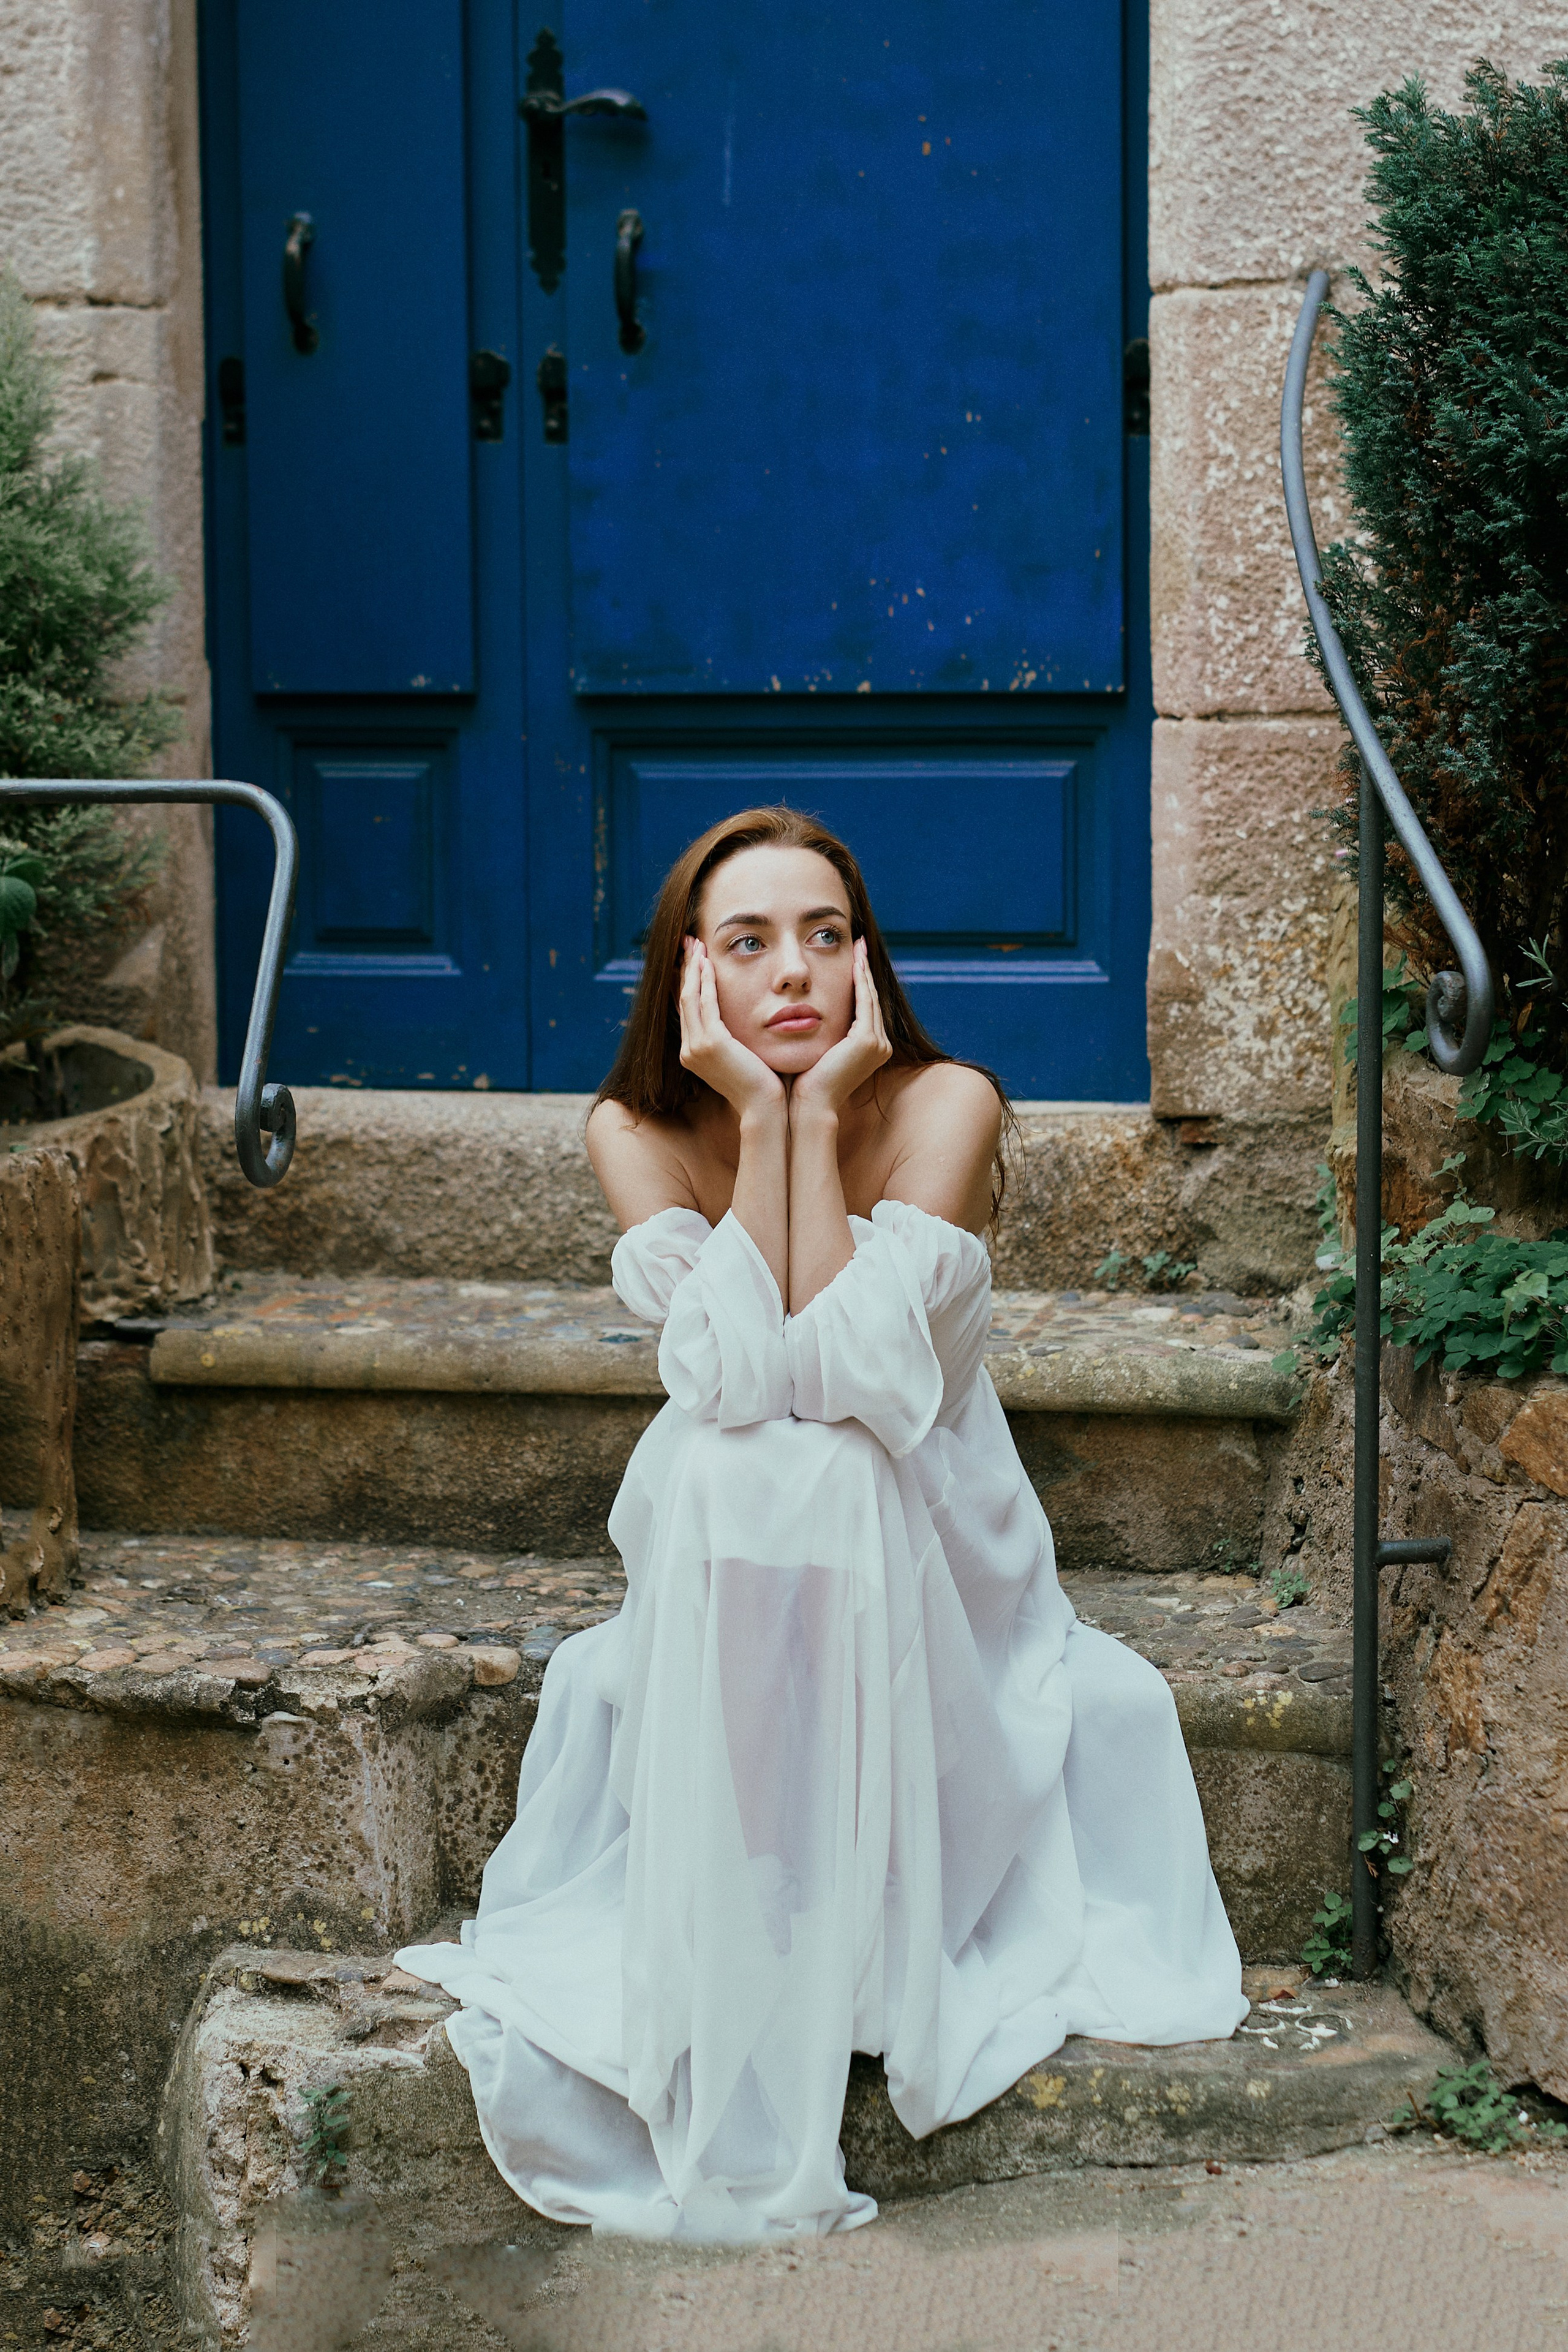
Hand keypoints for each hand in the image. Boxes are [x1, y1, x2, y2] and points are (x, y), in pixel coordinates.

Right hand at [677, 938, 785, 1116]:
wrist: (765, 1109)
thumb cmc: (762, 1086)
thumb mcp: (742, 1057)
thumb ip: (735, 1039)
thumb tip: (742, 1021)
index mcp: (694, 1054)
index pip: (687, 1010)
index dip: (687, 982)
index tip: (693, 959)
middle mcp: (689, 1050)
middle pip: (682, 999)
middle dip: (686, 968)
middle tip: (689, 942)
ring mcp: (696, 1048)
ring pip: (689, 998)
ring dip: (693, 969)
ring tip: (696, 945)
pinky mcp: (711, 1043)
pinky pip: (705, 1004)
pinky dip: (705, 981)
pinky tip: (708, 963)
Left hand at [790, 938, 890, 1119]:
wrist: (806, 1105)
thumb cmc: (803, 1082)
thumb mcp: (817, 1049)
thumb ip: (822, 1031)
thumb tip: (805, 1011)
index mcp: (870, 1049)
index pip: (865, 1007)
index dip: (860, 981)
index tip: (852, 958)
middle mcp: (881, 1046)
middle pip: (871, 998)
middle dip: (864, 970)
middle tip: (858, 944)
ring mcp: (877, 1044)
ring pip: (869, 997)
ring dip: (862, 970)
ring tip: (856, 947)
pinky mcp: (867, 1041)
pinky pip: (864, 1002)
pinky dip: (859, 981)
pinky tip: (853, 963)